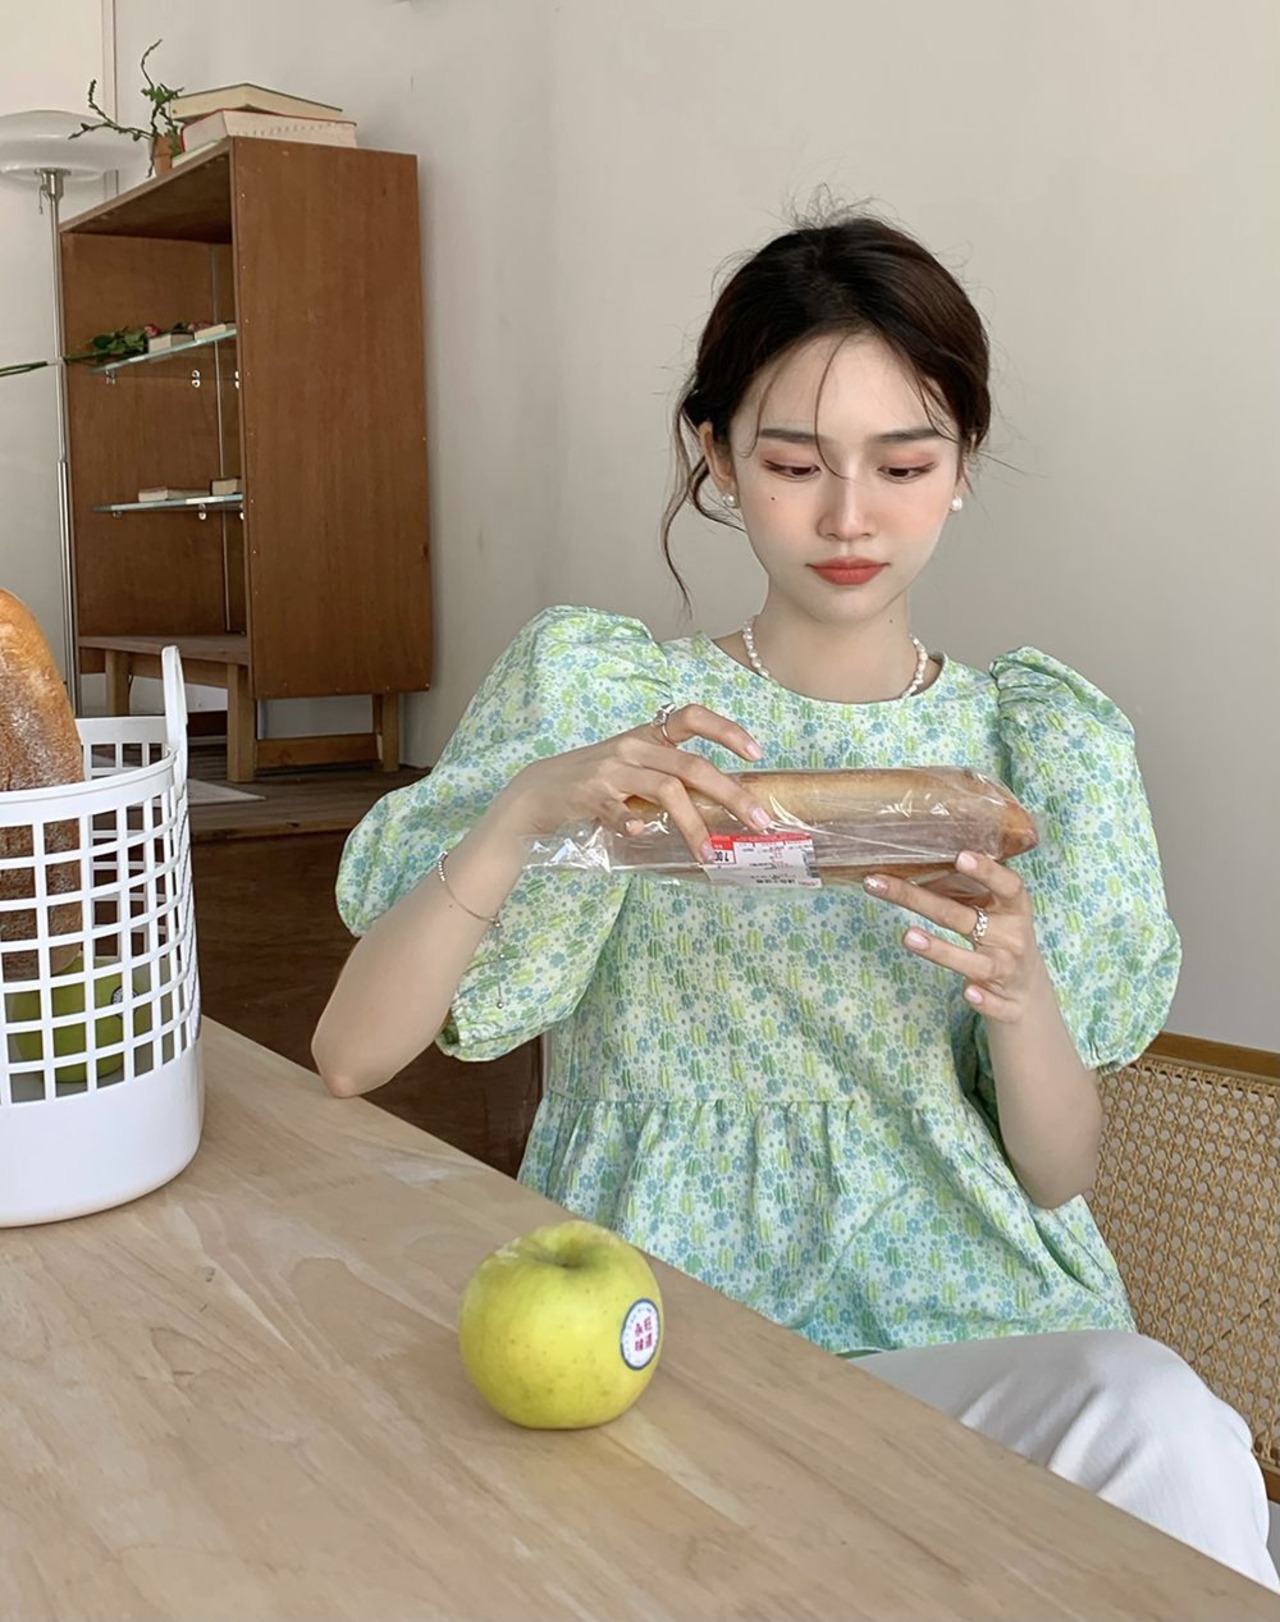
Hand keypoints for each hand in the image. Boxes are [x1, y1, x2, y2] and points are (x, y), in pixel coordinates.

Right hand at [494, 704, 772, 861]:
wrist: (538, 790)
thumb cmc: (593, 781)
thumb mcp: (632, 765)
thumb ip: (667, 774)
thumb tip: (720, 799)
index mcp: (647, 736)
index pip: (692, 717)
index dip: (727, 730)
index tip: (757, 753)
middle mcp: (633, 748)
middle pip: (692, 766)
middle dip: (731, 794)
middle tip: (760, 821)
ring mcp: (612, 771)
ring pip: (666, 791)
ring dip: (693, 824)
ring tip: (711, 853)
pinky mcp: (591, 795)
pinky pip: (619, 812)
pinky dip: (633, 824)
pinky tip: (645, 835)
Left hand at [863, 851, 1044, 1022]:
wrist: (1027, 993)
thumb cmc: (999, 939)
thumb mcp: (990, 912)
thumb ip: (961, 891)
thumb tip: (915, 865)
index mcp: (1013, 909)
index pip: (1006, 885)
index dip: (987, 871)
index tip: (960, 856)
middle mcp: (1012, 938)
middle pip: (964, 918)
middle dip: (920, 900)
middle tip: (882, 884)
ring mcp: (1010, 972)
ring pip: (979, 963)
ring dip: (943, 951)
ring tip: (909, 936)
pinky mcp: (1007, 1006)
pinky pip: (994, 1003)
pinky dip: (983, 999)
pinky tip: (968, 993)